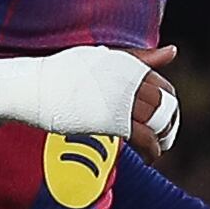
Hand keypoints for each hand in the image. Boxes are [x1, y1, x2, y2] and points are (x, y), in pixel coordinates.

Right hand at [0, 42, 182, 158]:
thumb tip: (173, 51)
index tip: (163, 113)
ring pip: (158, 121)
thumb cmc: (65, 70)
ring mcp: (122, 100)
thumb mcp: (104, 57)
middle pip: (165, 105)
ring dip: (164, 137)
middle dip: (169, 122)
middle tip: (165, 134)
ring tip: (160, 146)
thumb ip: (140, 58)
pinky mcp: (113, 121)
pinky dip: (153, 149)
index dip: (167, 102)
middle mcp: (129, 80)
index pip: (163, 85)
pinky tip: (152, 157)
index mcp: (129, 64)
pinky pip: (145, 138)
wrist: (36, 86)